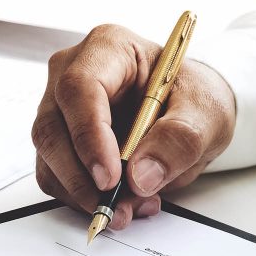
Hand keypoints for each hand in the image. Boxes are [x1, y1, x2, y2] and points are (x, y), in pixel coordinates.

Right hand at [33, 25, 235, 229]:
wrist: (189, 112)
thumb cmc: (193, 98)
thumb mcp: (207, 114)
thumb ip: (180, 139)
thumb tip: (141, 174)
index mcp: (108, 48)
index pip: (80, 88)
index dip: (89, 135)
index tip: (110, 177)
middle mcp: (71, 73)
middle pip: (52, 127)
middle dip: (81, 177)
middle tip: (116, 207)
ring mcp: (59, 108)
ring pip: (49, 158)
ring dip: (84, 193)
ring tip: (132, 206)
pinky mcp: (59, 141)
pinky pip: (56, 177)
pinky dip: (84, 198)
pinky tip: (123, 200)